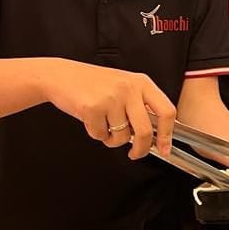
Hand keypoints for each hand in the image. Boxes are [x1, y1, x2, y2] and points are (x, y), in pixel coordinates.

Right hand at [40, 59, 175, 158]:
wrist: (61, 76)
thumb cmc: (93, 84)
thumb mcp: (124, 87)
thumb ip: (141, 106)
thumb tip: (156, 135)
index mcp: (141, 82)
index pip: (166, 111)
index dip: (167, 135)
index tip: (164, 149)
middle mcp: (129, 88)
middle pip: (145, 131)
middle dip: (141, 149)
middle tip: (135, 153)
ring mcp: (111, 97)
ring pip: (122, 137)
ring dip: (112, 139)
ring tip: (104, 124)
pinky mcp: (93, 107)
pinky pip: (101, 135)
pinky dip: (96, 134)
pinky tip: (91, 119)